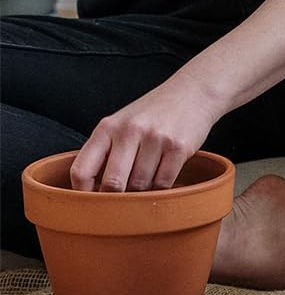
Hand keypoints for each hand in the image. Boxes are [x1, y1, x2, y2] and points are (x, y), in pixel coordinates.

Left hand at [70, 71, 218, 191]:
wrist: (193, 92)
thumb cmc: (153, 112)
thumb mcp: (121, 124)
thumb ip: (105, 152)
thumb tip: (92, 192)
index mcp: (108, 127)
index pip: (81, 171)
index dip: (82, 193)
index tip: (89, 203)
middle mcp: (130, 131)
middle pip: (112, 184)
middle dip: (116, 198)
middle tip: (121, 200)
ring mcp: (156, 138)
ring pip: (140, 185)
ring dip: (142, 191)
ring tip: (147, 179)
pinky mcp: (178, 147)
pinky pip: (163, 183)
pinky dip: (161, 187)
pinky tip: (162, 175)